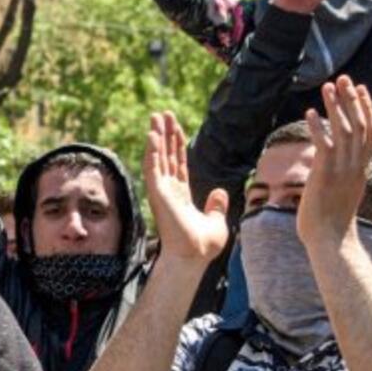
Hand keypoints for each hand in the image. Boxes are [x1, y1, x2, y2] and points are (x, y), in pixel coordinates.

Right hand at [144, 112, 228, 262]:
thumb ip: (217, 206)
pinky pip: (153, 167)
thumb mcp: (217, 221)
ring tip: (155, 116)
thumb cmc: (203, 246)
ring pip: (157, 157)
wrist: (193, 256)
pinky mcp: (157, 193)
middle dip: (164, 134)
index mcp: (181, 195)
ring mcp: (161, 191)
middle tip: (161, 114)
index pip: (177, 164)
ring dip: (156, 136)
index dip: (176, 145)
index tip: (175, 128)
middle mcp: (168, 191)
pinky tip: (153, 134)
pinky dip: (152, 150)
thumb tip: (220, 191)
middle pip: (165, 156)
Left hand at [297, 76, 371, 246]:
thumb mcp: (341, 193)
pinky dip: (319, 127)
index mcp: (361, 169)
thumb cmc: (330, 222)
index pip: (370, 132)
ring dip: (336, 106)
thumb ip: (340, 176)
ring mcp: (342, 170)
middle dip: (352, 99)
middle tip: (343, 78)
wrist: (330, 241)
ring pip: (344, 130)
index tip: (360, 89)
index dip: (366, 109)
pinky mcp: (325, 175)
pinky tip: (310, 112)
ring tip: (326, 86)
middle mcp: (355, 166)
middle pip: (360, 125)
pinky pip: (324, 145)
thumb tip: (329, 167)